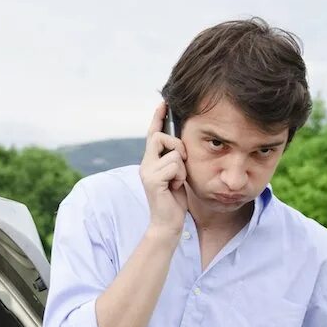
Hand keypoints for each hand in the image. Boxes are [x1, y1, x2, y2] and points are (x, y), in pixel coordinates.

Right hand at [140, 101, 188, 233]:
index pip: (153, 134)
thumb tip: (180, 144)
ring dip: (181, 168)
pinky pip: (174, 165)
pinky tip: (175, 187)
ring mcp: (147, 172)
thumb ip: (174, 159)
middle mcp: (145, 164)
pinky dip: (180, 176)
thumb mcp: (176, 174)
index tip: (164, 103)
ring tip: (176, 182)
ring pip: (173, 153)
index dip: (158, 118)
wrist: (168, 223)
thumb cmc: (174, 201)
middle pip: (160, 136)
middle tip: (181, 162)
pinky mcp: (152, 180)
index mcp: (150, 161)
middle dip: (177, 146)